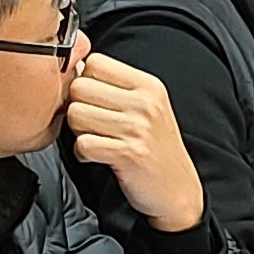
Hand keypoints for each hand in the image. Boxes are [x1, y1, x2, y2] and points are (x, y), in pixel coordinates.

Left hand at [62, 51, 204, 232]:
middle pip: (79, 87)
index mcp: (149, 85)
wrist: (178, 191)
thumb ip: (116, 87)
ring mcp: (137, 128)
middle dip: (78, 106)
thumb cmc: (156, 149)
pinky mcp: (128, 153)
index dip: (86, 81)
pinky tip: (97, 156)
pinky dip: (82, 153)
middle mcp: (145, 102)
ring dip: (78, 131)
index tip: (95, 101)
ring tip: (95, 140)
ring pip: (76, 114)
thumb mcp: (147, 108)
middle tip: (91, 124)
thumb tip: (75, 66)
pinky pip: (82, 143)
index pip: (96, 62)